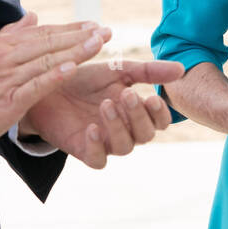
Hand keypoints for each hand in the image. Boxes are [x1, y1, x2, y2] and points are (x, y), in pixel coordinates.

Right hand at [0, 13, 110, 158]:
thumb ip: (9, 35)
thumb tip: (31, 16)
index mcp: (2, 46)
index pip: (43, 33)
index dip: (70, 28)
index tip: (93, 25)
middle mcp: (6, 58)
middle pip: (50, 43)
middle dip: (81, 36)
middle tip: (106, 31)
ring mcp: (6, 79)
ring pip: (47, 60)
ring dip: (75, 51)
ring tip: (98, 44)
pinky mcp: (6, 102)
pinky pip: (34, 86)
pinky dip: (53, 76)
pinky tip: (72, 70)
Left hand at [18, 58, 184, 167]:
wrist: (46, 87)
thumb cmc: (85, 79)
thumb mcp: (118, 70)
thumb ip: (149, 71)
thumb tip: (182, 69)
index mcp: (136, 111)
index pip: (160, 121)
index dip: (160, 113)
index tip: (152, 98)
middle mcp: (125, 130)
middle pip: (145, 135)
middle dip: (138, 117)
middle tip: (127, 95)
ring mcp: (105, 142)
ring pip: (125, 147)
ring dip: (119, 127)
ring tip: (105, 105)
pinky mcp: (84, 151)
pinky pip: (98, 160)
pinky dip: (98, 146)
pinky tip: (92, 128)